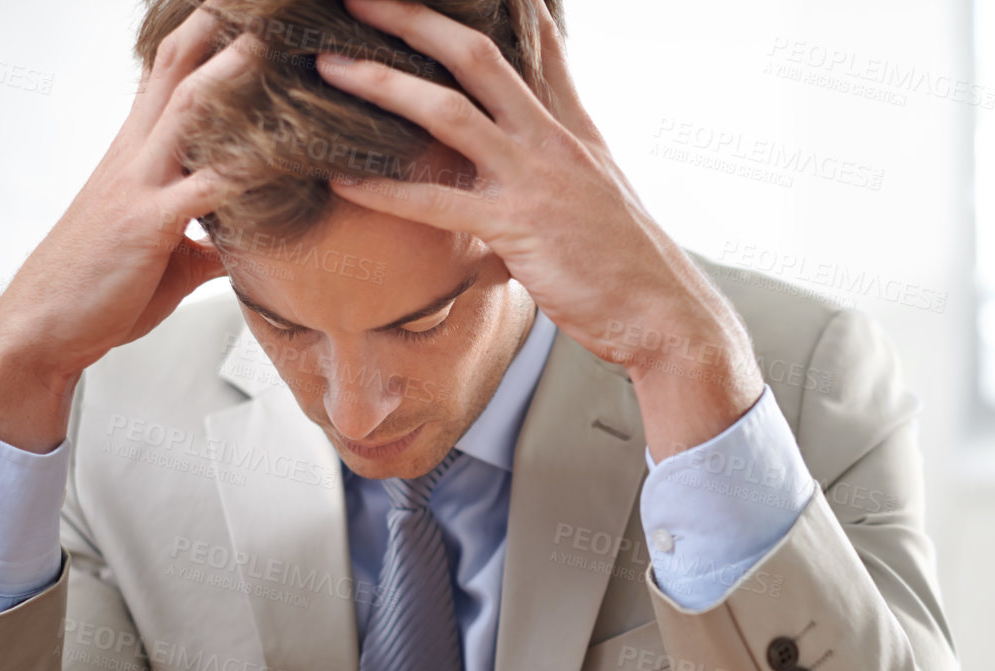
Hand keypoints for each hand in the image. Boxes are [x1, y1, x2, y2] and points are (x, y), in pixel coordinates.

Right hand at [0, 10, 246, 451]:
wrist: (42, 329)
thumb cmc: (98, 293)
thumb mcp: (162, 261)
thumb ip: (201, 243)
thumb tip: (234, 247)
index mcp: (132, 159)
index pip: (164, 87)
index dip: (195, 49)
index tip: (227, 20)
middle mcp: (132, 160)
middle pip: (172, 78)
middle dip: (208, 36)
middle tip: (246, 6)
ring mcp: (138, 188)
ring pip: (184, 115)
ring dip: (224, 78)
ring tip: (261, 45)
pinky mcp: (147, 226)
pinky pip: (202, 189)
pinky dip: (240, 171)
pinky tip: (273, 157)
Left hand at [316, 0, 762, 456]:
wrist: (666, 315)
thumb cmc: (627, 266)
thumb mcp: (602, 196)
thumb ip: (564, 163)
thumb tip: (538, 153)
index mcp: (573, 130)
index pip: (540, 47)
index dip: (514, 9)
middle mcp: (553, 141)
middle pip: (478, 56)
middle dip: (416, 19)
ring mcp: (535, 181)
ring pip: (448, 114)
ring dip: (382, 85)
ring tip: (327, 68)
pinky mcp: (518, 229)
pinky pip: (436, 203)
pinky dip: (384, 192)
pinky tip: (340, 182)